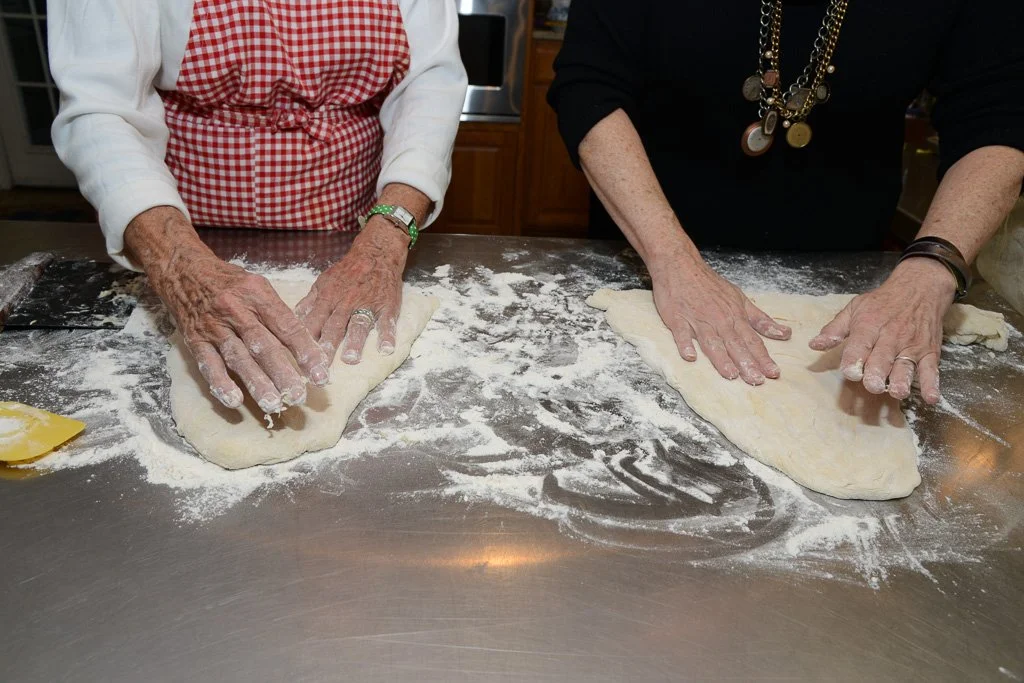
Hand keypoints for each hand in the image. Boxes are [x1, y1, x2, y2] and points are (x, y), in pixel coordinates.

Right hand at [126, 208, 327, 412]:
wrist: (182, 269)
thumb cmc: (229, 281)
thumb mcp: (257, 286)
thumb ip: (278, 313)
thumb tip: (305, 344)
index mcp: (257, 294)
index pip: (287, 326)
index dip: (306, 351)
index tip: (321, 374)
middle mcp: (235, 310)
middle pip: (263, 346)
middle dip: (283, 373)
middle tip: (299, 396)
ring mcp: (214, 326)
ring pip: (238, 358)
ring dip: (257, 383)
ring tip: (274, 404)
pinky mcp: (195, 339)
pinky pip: (208, 364)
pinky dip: (221, 383)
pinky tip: (234, 401)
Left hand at [295, 217, 408, 364]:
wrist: (376, 253)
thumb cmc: (348, 271)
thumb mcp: (323, 282)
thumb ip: (309, 302)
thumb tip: (294, 320)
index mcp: (327, 298)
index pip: (313, 322)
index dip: (305, 341)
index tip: (299, 361)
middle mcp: (345, 303)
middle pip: (334, 327)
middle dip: (326, 347)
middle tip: (321, 368)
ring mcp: (367, 304)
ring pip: (358, 324)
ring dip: (354, 342)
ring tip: (350, 359)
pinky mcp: (386, 305)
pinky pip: (387, 322)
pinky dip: (387, 335)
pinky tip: (386, 349)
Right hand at [651, 257, 791, 384]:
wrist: (681, 266)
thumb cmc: (710, 284)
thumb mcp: (740, 299)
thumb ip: (760, 319)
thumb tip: (784, 334)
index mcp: (735, 316)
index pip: (752, 340)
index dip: (763, 358)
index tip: (773, 373)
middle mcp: (719, 320)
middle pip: (735, 344)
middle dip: (747, 363)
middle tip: (757, 381)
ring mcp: (698, 320)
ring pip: (712, 342)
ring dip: (721, 358)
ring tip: (731, 374)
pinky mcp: (678, 319)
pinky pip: (682, 334)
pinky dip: (685, 344)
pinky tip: (690, 357)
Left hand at [809, 258, 956, 403]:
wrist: (921, 287)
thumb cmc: (883, 301)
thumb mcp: (854, 308)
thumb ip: (834, 329)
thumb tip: (814, 345)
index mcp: (869, 325)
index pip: (860, 345)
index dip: (854, 359)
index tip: (849, 373)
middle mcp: (891, 336)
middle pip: (883, 358)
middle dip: (878, 373)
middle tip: (873, 387)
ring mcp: (912, 345)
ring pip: (906, 365)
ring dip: (902, 380)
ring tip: (898, 392)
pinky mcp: (930, 351)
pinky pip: (931, 369)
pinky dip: (932, 384)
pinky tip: (931, 398)